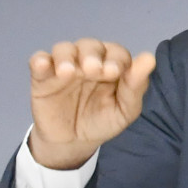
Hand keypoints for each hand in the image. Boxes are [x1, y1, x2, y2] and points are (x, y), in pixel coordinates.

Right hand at [28, 38, 155, 170]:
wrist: (73, 142)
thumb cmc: (103, 121)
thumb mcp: (124, 110)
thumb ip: (136, 86)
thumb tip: (149, 58)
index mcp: (111, 65)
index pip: (116, 52)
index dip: (116, 59)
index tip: (114, 72)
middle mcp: (88, 61)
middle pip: (90, 45)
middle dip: (92, 55)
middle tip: (93, 70)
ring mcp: (64, 67)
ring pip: (64, 49)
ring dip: (66, 57)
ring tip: (69, 72)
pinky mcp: (42, 77)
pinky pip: (38, 61)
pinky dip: (40, 60)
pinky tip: (43, 65)